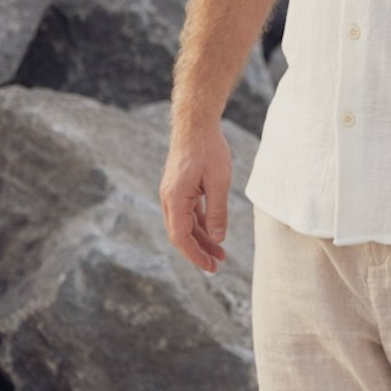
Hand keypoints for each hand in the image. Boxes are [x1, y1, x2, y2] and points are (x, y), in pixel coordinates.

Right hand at [161, 120, 231, 272]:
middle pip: (181, 234)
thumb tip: (218, 239)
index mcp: (175, 198)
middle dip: (199, 251)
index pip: (181, 237)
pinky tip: (214, 233)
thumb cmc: (208, 149)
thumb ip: (217, 211)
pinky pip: (188, 213)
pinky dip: (200, 224)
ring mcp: (173, 193)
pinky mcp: (180, 188)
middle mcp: (169, 199)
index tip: (210, 267)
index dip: (195, 255)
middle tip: (217, 266)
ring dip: (201, 239)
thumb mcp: (219, 181)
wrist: (196, 123)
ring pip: (185, 224)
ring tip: (221, 254)